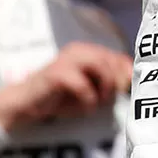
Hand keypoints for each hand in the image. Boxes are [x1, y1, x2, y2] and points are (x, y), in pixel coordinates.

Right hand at [0, 42, 131, 131]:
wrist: (26, 104)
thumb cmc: (61, 97)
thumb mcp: (89, 90)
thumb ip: (109, 82)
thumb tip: (131, 82)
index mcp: (88, 52)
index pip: (117, 57)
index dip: (127, 73)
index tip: (127, 91)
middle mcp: (78, 51)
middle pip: (110, 59)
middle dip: (116, 81)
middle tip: (110, 99)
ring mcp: (66, 60)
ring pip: (99, 64)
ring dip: (104, 86)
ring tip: (99, 101)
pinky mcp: (56, 74)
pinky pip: (82, 84)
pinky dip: (88, 98)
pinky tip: (85, 107)